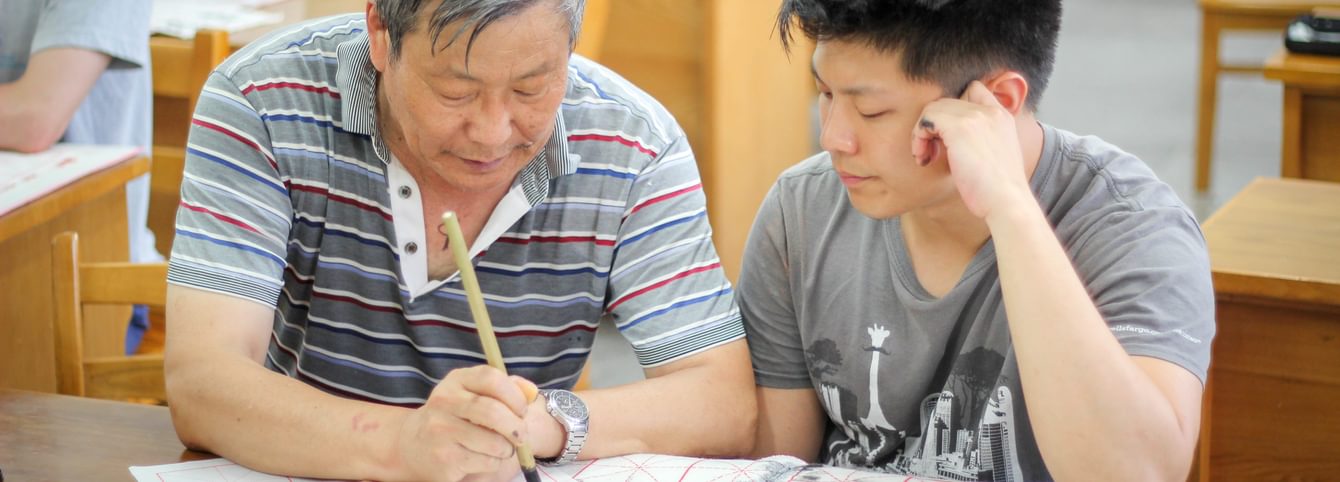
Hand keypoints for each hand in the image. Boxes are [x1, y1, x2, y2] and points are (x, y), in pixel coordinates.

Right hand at [392, 365, 536, 481]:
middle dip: (516, 427)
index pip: (491, 378)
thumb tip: (531, 392)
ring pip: (494, 442)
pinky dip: (494, 462)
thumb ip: (506, 388)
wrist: (413, 444)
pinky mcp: (444, 458)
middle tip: (521, 436)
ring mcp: (441, 430)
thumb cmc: (455, 416)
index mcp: (456, 380)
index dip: (514, 395)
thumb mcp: (474, 394)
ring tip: (501, 448)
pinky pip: (486, 462)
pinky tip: (484, 458)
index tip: (522, 410)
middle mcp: (444, 401)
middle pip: (492, 412)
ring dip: (507, 449)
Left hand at [911, 81, 1032, 220]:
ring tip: (925, 156)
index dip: (954, 108)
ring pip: (933, 108)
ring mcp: (975, 117)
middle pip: (946, 102)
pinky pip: (926, 119)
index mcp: (1002, 116)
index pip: (975, 90)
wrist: (1007, 202)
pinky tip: (924, 157)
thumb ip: (978, 141)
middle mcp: (990, 111)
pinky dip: (919, 137)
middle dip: (933, 126)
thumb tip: (950, 143)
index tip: (945, 135)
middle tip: (931, 153)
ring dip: (922, 132)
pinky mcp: (959, 127)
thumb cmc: (997, 192)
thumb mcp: (993, 157)